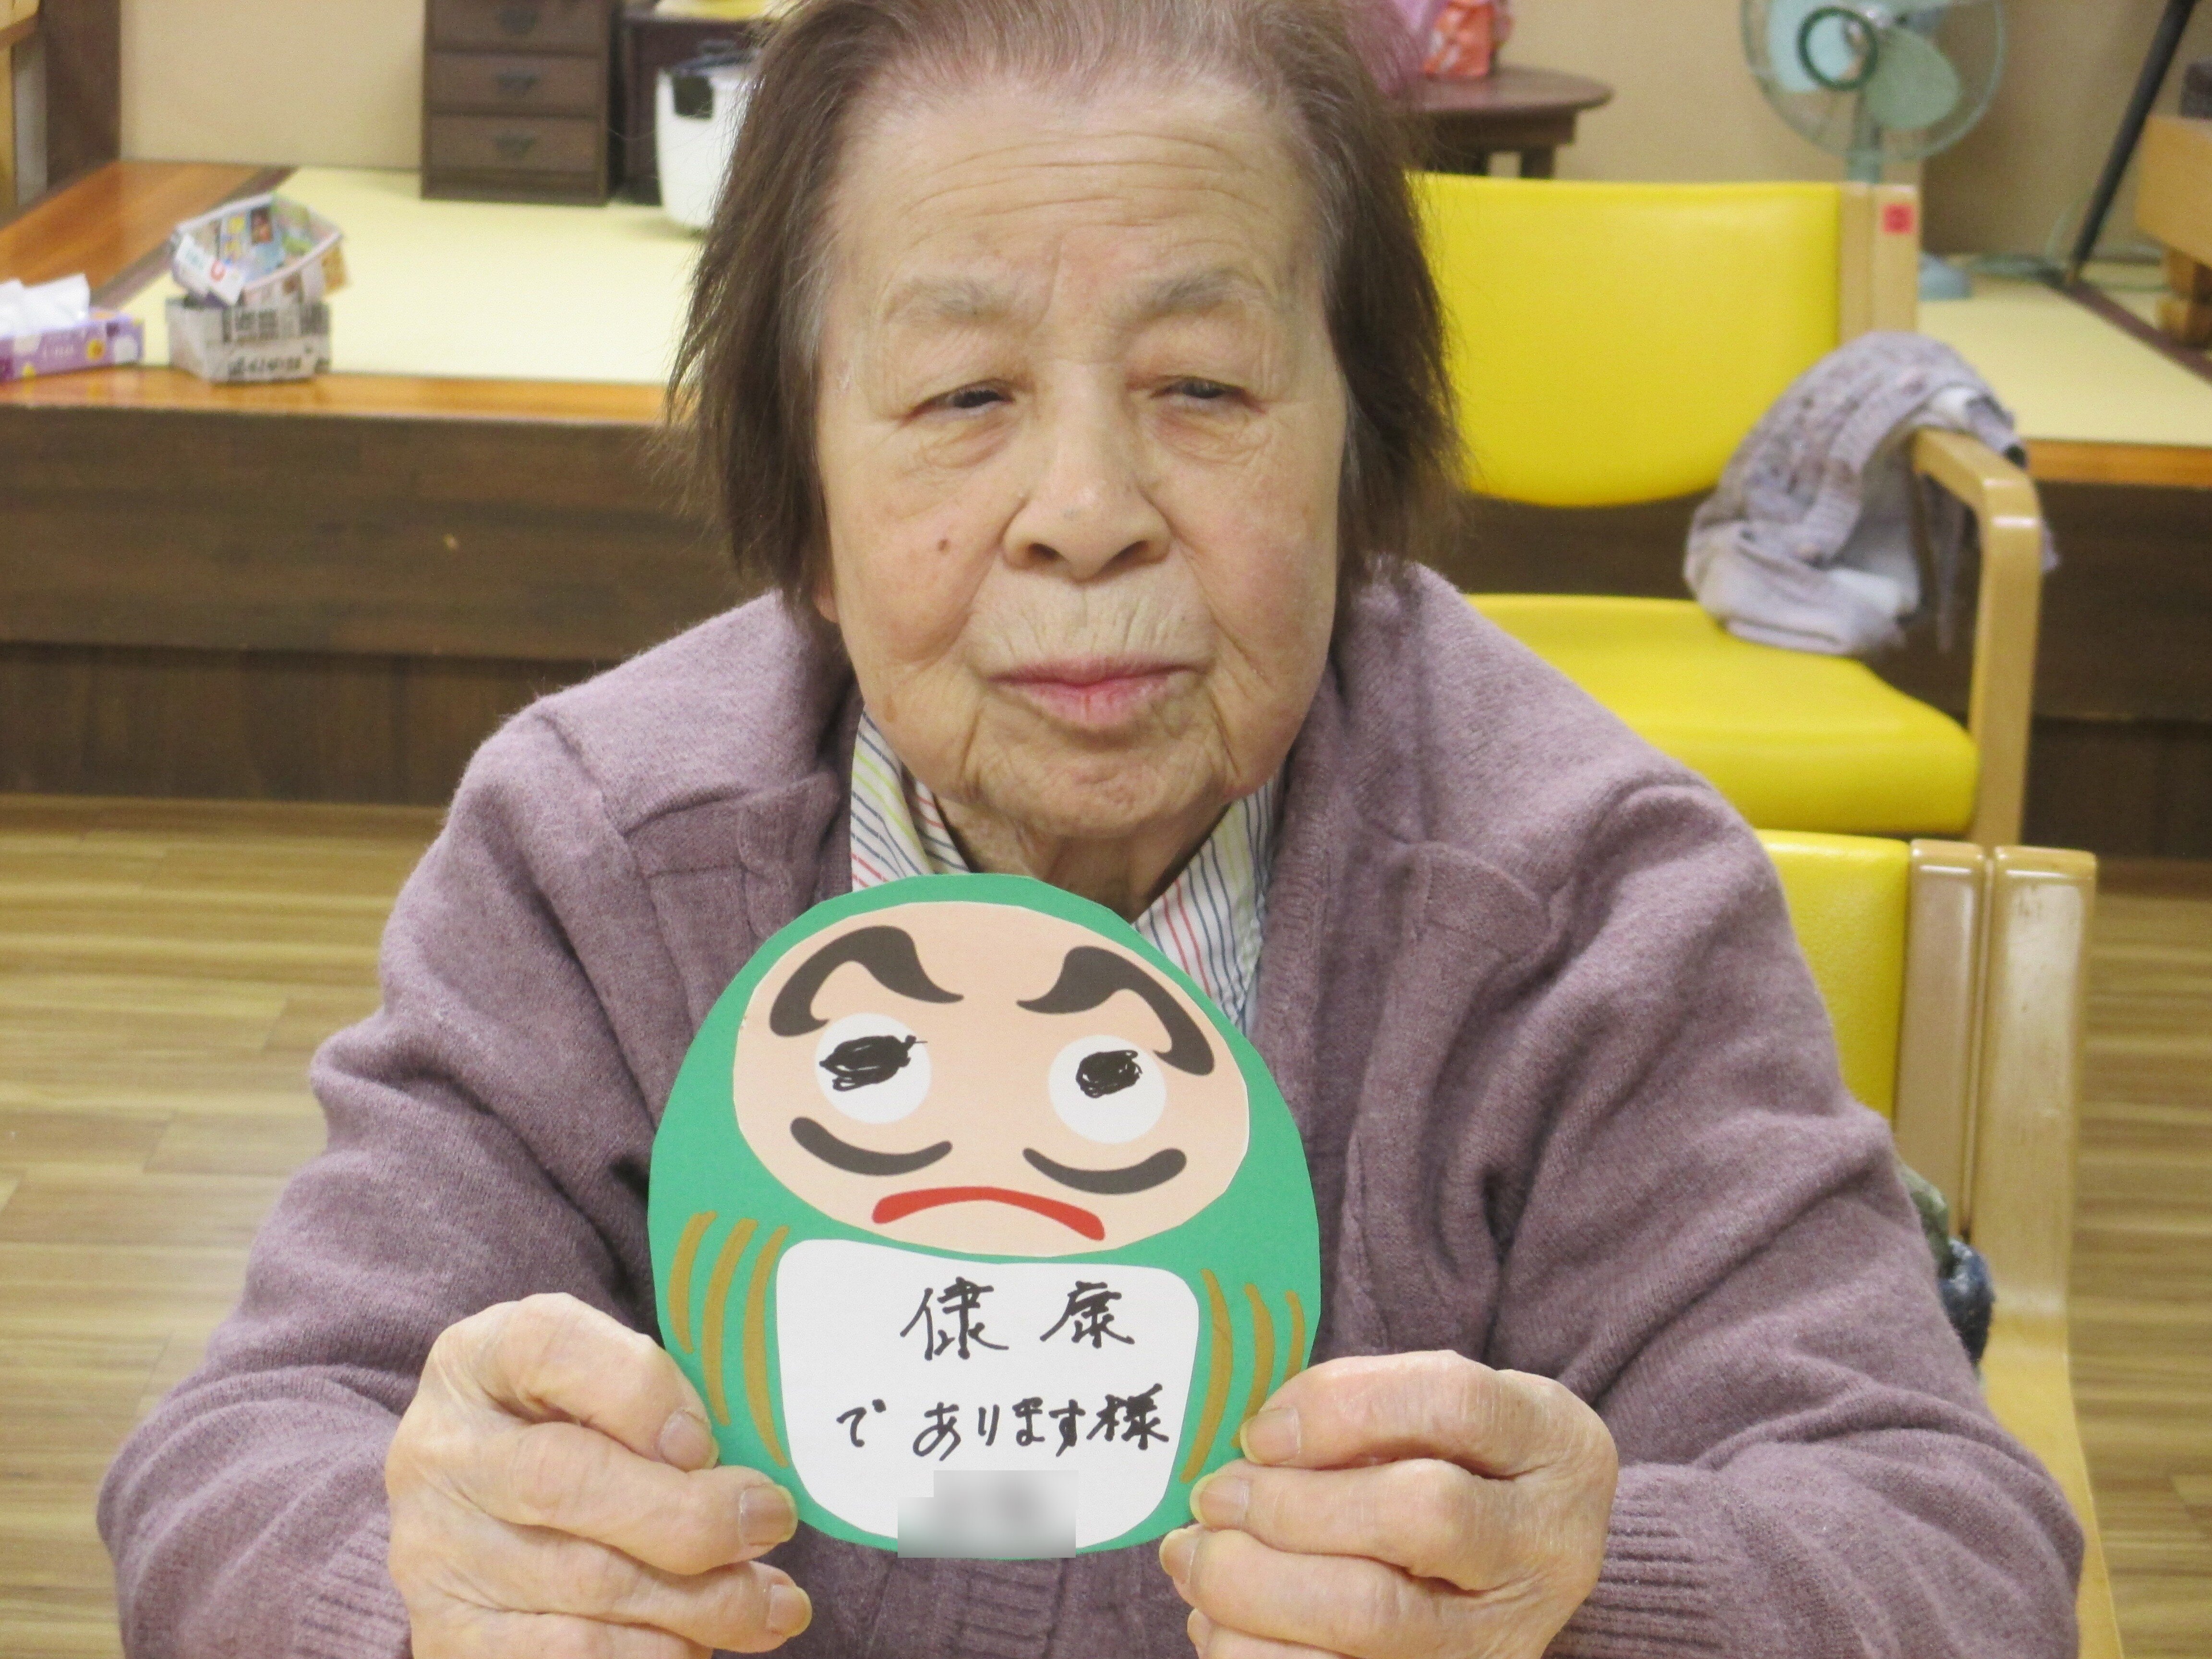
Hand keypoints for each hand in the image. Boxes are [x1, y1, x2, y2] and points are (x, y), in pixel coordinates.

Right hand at [387, 1293, 811, 1656]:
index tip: (706, 1439)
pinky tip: (698, 1646)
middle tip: (772, 1522)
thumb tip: (745, 1484)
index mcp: (480, 1359)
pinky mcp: (449, 1635)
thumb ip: (659, 1403)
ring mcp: (437, 1548)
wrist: (482, 1514)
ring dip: (698, 1602)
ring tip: (771, 1604)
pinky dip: (649, 1655)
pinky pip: (564, 1656)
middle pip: (564, 1480)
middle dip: (691, 1514)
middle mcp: (442, 1450)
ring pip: (581, 1582)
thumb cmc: (576, 1432)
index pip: (548, 1345)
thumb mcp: (605, 1383)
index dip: (638, 1390)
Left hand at [1159, 1351, 1615, 1657]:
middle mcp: (1544, 1546)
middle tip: (1211, 1497)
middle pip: (1417, 1515)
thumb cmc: (1463, 1462)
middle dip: (1287, 1505)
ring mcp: (1504, 1636)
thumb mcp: (1442, 1409)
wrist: (1529, 1557)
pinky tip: (1218, 1623)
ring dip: (1255, 1585)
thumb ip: (1360, 1405)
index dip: (1340, 1409)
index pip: (1453, 1404)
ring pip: (1374, 1618)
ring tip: (1194, 1558)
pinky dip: (1256, 1653)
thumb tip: (1251, 1445)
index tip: (1259, 1430)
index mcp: (1551, 1446)